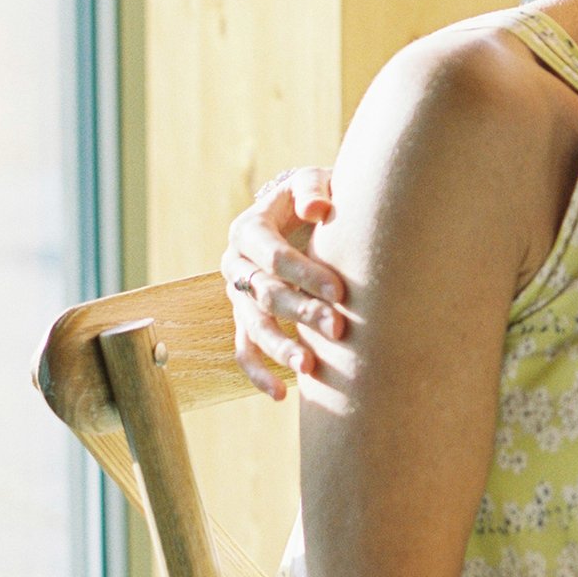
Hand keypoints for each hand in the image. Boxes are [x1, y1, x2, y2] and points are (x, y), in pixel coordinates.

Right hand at [222, 167, 348, 398]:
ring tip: (310, 367)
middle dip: (302, 313)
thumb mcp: (312, 181)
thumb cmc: (314, 195)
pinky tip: (281, 395)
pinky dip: (258, 373)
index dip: (306, 275)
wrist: (300, 210)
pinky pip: (243, 350)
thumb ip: (313, 189)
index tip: (340, 291)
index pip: (275, 257)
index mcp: (249, 229)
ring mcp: (237, 294)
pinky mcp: (244, 317)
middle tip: (338, 329)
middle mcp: (236, 264)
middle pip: (266, 295)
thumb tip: (317, 209)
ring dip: (281, 349)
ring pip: (253, 327)